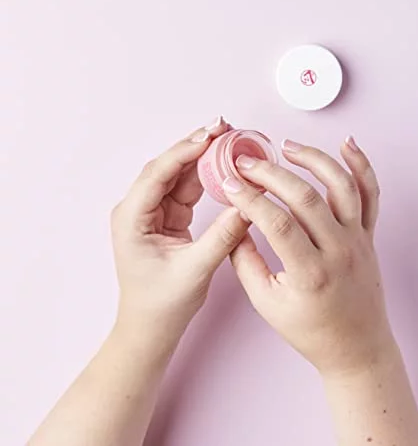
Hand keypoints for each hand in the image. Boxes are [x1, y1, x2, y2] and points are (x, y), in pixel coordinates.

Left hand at [111, 117, 247, 340]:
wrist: (152, 326)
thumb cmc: (162, 303)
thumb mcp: (195, 269)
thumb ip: (223, 236)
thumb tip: (247, 206)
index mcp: (132, 218)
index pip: (158, 174)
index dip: (185, 151)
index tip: (211, 135)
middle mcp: (138, 210)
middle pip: (167, 167)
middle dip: (195, 147)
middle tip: (223, 128)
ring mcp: (153, 212)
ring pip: (178, 175)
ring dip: (201, 158)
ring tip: (227, 141)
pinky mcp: (168, 218)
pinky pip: (187, 190)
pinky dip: (205, 177)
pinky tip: (221, 166)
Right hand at [224, 137, 393, 376]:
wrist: (356, 347)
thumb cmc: (311, 330)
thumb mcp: (266, 303)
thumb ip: (246, 262)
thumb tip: (234, 225)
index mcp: (310, 274)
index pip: (276, 222)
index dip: (249, 199)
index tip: (230, 184)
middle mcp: (339, 251)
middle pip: (304, 197)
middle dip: (271, 174)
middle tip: (247, 162)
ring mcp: (358, 240)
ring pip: (341, 186)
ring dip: (314, 159)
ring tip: (287, 147)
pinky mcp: (369, 236)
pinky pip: (371, 195)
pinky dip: (362, 166)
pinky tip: (348, 144)